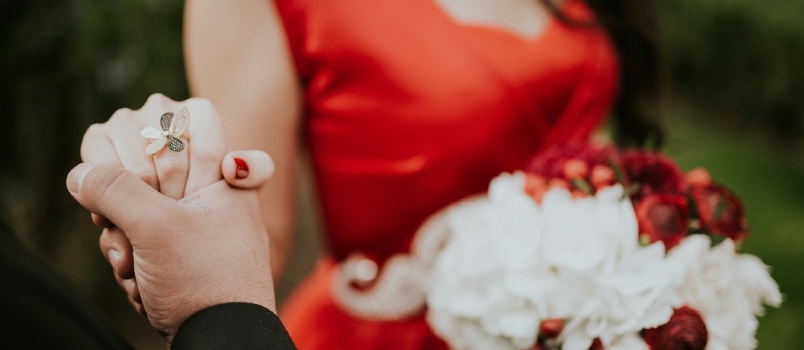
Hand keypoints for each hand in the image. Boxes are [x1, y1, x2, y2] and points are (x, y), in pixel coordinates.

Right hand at [82, 94, 271, 313]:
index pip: (195, 113)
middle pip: (148, 158)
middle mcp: (207, 185)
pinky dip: (126, 253)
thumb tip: (80, 173)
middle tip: (134, 228)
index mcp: (223, 169)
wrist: (220, 337)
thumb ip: (115, 189)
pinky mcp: (168, 241)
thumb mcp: (157, 230)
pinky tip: (136, 277)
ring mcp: (186, 213)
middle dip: (129, 200)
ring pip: (131, 199)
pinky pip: (131, 230)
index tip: (159, 177)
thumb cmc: (205, 281)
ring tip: (136, 262)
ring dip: (123, 234)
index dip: (163, 135)